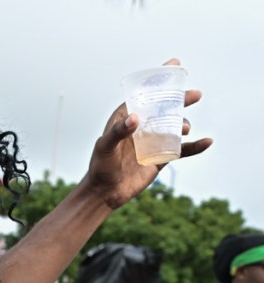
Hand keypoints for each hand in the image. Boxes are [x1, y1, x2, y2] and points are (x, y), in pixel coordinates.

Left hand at [85, 58, 211, 210]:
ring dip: (183, 125)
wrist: (104, 193)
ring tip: (184, 129)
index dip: (160, 79)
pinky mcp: (160, 158)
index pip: (146, 94)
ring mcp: (153, 141)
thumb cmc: (100, 166)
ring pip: (174, 127)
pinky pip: (181, 150)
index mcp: (127, 116)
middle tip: (195, 95)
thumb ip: (118, 131)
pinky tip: (207, 142)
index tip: (175, 64)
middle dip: (181, 99)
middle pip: (165, 108)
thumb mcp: (105, 146)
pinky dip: (195, 147)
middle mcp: (142, 126)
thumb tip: (135, 118)